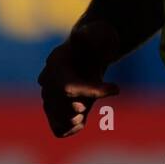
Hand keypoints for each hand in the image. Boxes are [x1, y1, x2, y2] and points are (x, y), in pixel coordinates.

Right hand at [38, 22, 120, 137]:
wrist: (89, 53)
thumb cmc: (96, 41)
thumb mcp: (98, 33)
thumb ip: (90, 36)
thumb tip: (79, 35)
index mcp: (55, 63)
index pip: (70, 88)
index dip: (93, 92)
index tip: (117, 88)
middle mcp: (47, 82)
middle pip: (67, 107)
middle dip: (86, 103)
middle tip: (102, 90)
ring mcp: (48, 98)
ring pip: (62, 120)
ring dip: (79, 117)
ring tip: (87, 103)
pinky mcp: (53, 112)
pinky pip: (60, 130)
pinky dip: (73, 127)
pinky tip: (84, 115)